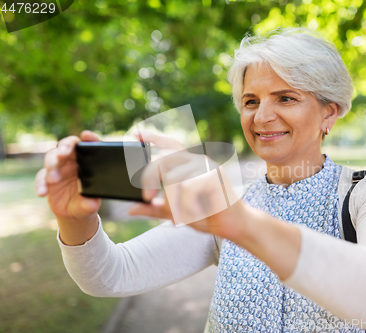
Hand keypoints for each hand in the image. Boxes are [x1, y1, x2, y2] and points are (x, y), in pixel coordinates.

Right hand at [35, 130, 101, 221]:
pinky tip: (42, 192)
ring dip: (52, 167)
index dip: (89, 138)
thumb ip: (91, 203)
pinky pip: (41, 177)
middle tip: (63, 153)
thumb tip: (92, 204)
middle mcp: (71, 161)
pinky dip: (40, 184)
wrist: (74, 212)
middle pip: (66, 147)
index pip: (88, 146)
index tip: (86, 135)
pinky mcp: (46, 178)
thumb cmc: (86, 201)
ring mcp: (58, 168)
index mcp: (87, 161)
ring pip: (51, 159)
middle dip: (64, 148)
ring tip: (53, 179)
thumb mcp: (90, 204)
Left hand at [128, 133, 248, 239]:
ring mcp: (207, 166)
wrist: (234, 226)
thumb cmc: (208, 216)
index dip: (153, 138)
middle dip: (150, 177)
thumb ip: (154, 209)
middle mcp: (198, 161)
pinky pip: (187, 187)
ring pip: (173, 177)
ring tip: (187, 213)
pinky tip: (195, 212)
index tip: (136, 133)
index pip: (169, 145)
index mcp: (189, 166)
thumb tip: (131, 209)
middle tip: (147, 198)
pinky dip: (186, 205)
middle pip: (164, 158)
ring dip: (175, 202)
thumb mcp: (175, 213)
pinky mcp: (214, 175)